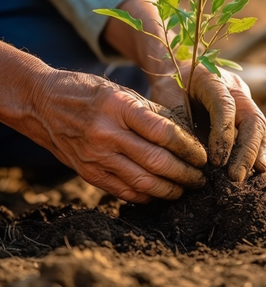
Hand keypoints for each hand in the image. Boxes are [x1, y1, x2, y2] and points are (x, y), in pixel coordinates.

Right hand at [26, 70, 206, 202]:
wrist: (42, 103)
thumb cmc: (85, 91)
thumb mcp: (119, 90)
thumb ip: (149, 112)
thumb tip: (183, 134)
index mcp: (118, 107)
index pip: (163, 133)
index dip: (188, 148)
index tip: (203, 156)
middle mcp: (107, 134)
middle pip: (157, 162)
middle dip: (186, 174)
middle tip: (202, 178)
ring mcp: (95, 156)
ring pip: (142, 182)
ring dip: (170, 189)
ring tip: (186, 189)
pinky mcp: (87, 172)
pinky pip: (122, 191)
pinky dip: (145, 196)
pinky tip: (159, 194)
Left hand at [150, 63, 265, 181]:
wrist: (177, 69)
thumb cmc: (169, 86)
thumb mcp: (167, 102)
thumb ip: (182, 124)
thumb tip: (195, 159)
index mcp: (212, 78)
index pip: (225, 106)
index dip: (224, 135)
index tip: (216, 161)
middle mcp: (234, 87)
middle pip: (252, 119)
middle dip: (246, 152)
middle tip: (235, 177)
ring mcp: (244, 98)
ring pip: (260, 126)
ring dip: (255, 155)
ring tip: (246, 178)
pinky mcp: (246, 110)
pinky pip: (258, 132)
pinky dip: (256, 153)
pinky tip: (253, 173)